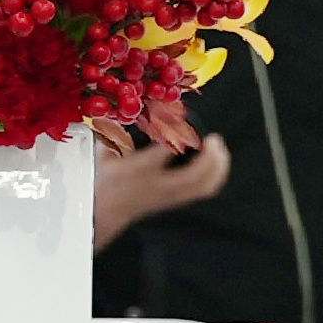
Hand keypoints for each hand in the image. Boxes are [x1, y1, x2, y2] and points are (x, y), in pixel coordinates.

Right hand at [95, 133, 230, 249]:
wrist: (105, 211)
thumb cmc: (104, 181)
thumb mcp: (103, 153)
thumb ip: (114, 132)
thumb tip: (124, 111)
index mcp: (136, 171)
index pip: (159, 154)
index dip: (174, 137)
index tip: (180, 122)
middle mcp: (157, 185)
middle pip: (194, 176)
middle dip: (210, 156)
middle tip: (214, 139)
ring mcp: (169, 194)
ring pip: (203, 185)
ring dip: (218, 167)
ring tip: (220, 149)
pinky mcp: (176, 199)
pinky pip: (204, 190)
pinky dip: (216, 176)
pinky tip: (218, 165)